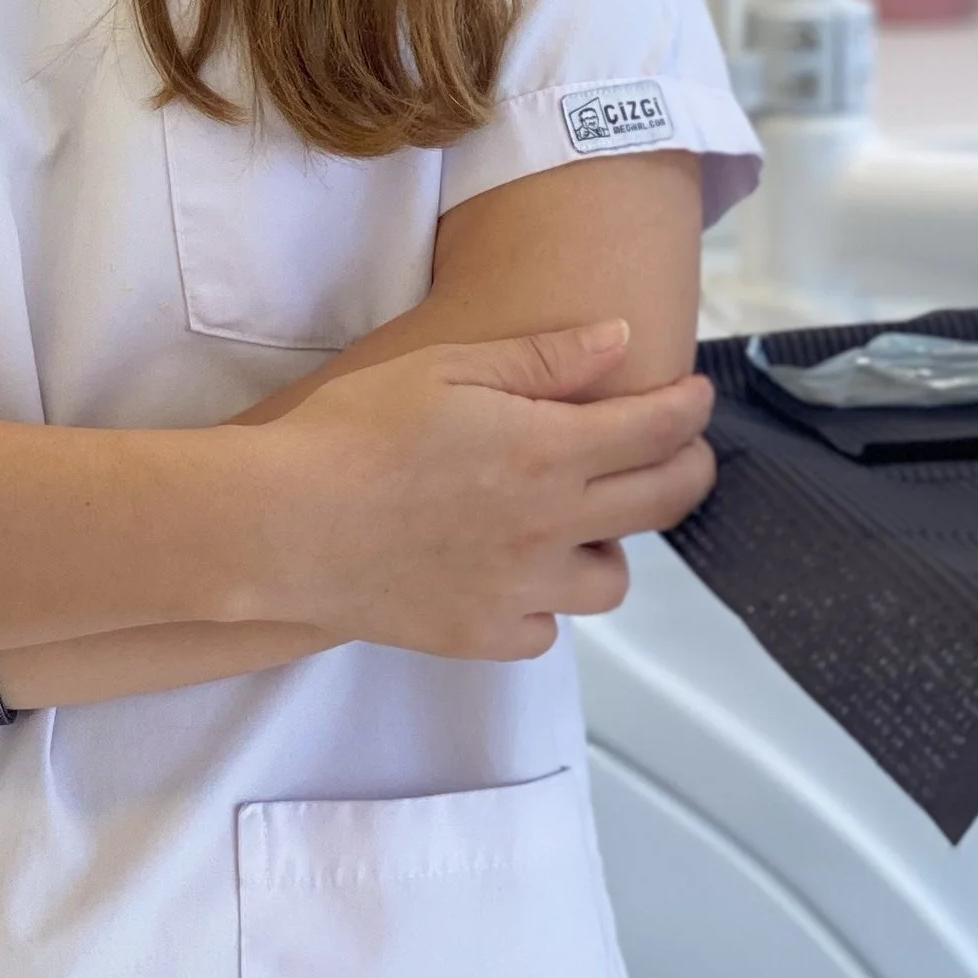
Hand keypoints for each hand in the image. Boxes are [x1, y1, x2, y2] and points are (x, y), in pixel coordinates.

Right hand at [253, 320, 714, 661]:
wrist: (282, 524)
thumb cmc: (354, 432)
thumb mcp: (448, 367)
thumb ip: (544, 359)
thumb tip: (621, 340)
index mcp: (547, 451)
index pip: (659, 430)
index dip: (690, 407)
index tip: (695, 394)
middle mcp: (550, 526)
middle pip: (663, 503)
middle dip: (689, 467)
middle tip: (679, 448)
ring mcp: (521, 592)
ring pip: (613, 582)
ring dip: (611, 544)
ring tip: (582, 518)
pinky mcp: (483, 638)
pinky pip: (547, 629)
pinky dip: (543, 601)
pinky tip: (513, 569)